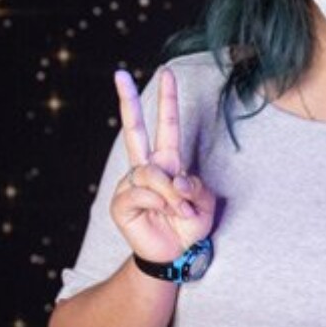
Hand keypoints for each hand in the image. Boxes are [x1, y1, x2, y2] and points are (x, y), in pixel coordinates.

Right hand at [109, 68, 216, 263]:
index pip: (166, 126)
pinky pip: (141, 192)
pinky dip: (158, 203)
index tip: (166, 72)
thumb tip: (175, 180)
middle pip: (134, 130)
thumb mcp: (205, 204)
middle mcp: (146, 168)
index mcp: (168, 163)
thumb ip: (195, 187)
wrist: (174, 254)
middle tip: (120, 73)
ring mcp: (131, 184)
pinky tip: (161, 213)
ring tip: (180, 211)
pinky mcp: (121, 201)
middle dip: (128, 101)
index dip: (167, 101)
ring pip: (151, 173)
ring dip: (172, 194)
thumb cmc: (188, 225)